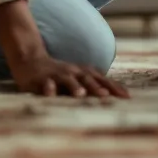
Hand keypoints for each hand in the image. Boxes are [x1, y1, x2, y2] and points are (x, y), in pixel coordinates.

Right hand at [8, 52, 129, 98]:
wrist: (30, 60)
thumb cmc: (59, 74)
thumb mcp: (78, 78)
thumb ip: (93, 85)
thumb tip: (116, 96)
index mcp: (83, 73)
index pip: (102, 80)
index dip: (114, 87)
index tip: (126, 97)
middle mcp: (72, 72)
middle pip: (86, 78)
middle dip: (96, 87)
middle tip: (106, 96)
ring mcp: (56, 75)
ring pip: (67, 79)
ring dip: (74, 86)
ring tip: (80, 94)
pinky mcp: (40, 79)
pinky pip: (44, 84)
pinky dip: (48, 89)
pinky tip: (50, 95)